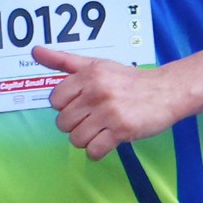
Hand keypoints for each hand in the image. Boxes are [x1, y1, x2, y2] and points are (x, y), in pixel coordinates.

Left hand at [34, 48, 187, 159]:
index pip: (55, 100)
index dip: (66, 106)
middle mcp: (96, 91)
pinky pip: (93, 151)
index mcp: (88, 74)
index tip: (82, 104)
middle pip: (63, 122)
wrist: (167, 91)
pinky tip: (107, 141)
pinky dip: (97, 151)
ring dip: (86, 139)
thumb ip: (63, 60)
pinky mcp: (121, 130)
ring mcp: (109, 112)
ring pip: (76, 139)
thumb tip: (35, 51)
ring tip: (101, 129)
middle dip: (76, 124)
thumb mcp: (96, 64)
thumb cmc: (129, 80)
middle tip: (94, 118)